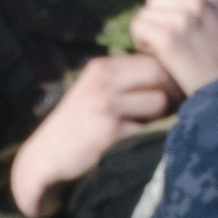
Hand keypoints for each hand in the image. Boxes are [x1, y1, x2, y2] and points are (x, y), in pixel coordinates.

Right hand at [8, 53, 177, 217]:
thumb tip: (171, 74)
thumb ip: (124, 80)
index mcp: (101, 67)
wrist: (45, 156)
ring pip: (159, 102)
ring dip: (159, 117)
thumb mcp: (94, 91)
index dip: (170, 77)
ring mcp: (106, 105)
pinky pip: (147, 129)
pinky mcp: (110, 132)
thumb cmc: (78, 125)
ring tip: (144, 127)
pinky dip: (145, 138)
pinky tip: (130, 143)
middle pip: (160, 75)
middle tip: (171, 110)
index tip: (172, 95)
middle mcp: (103, 81)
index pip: (152, 61)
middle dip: (172, 93)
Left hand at [128, 0, 217, 97]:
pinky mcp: (168, 38)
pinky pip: (138, 26)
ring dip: (151, 32)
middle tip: (178, 44)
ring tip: (171, 51)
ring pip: (146, 12)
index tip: (188, 31)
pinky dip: (143, 42)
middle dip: (160, 20)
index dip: (173, 10)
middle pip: (156, 0)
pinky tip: (160, 55)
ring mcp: (183, 17)